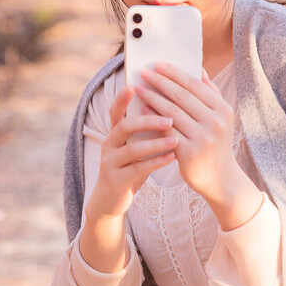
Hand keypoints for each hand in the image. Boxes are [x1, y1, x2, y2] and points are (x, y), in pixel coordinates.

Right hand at [86, 85, 177, 220]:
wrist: (112, 200)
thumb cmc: (131, 166)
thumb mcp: (137, 145)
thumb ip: (148, 128)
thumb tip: (171, 105)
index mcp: (115, 133)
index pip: (116, 110)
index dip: (123, 98)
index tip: (135, 84)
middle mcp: (109, 144)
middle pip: (124, 126)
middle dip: (147, 120)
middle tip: (170, 118)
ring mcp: (110, 163)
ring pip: (131, 149)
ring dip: (154, 144)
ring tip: (175, 140)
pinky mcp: (116, 180)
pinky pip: (136, 169)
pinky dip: (155, 162)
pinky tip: (172, 158)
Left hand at [135, 63, 262, 229]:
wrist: (221, 179)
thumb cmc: (217, 144)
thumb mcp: (221, 118)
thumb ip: (211, 93)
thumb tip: (199, 69)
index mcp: (223, 110)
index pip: (195, 85)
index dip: (175, 73)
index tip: (157, 64)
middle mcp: (215, 122)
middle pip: (182, 96)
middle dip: (160, 82)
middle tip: (143, 72)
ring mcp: (203, 138)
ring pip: (172, 112)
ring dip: (152, 97)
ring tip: (138, 88)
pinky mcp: (189, 153)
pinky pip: (166, 131)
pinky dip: (153, 118)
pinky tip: (142, 109)